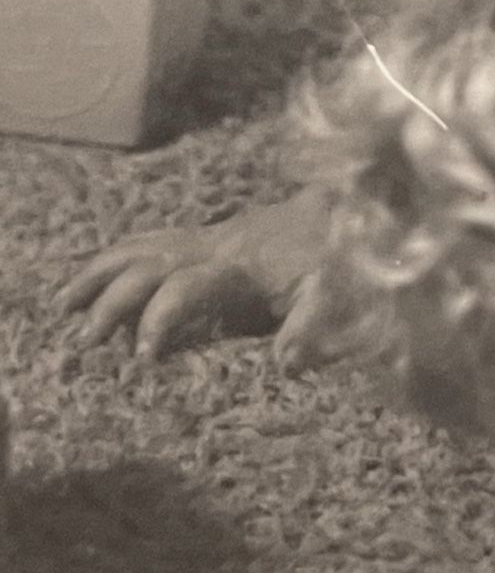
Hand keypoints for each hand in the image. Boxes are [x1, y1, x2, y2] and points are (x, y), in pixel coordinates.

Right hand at [56, 187, 337, 359]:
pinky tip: (97, 273)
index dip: (159, 319)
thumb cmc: (343, 257)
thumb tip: (285, 364)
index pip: (184, 288)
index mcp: (240, 266)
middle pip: (147, 266)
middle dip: (112, 300)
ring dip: (101, 273)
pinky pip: (154, 239)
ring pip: (141, 247)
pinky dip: (120, 255)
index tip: (141, 357)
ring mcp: (210, 237)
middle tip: (85, 338)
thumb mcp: (337, 294)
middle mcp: (215, 247)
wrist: (353, 207)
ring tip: (64, 303)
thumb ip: (312, 326)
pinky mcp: (211, 234)